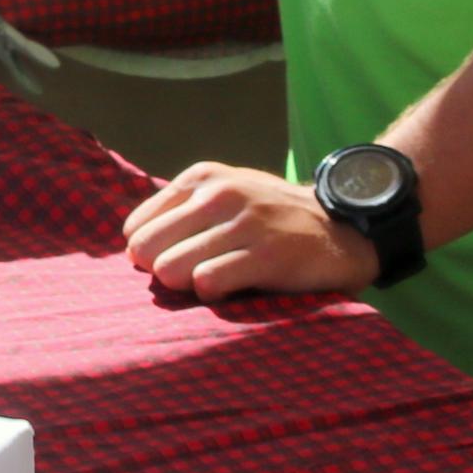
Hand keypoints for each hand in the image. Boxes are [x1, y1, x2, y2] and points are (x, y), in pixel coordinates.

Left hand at [122, 160, 371, 301]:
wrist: (340, 228)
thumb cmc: (269, 220)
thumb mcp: (223, 197)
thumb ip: (179, 214)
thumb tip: (131, 251)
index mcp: (201, 178)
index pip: (135, 228)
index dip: (150, 253)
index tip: (177, 260)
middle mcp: (219, 194)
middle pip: (146, 250)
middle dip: (162, 271)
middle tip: (193, 276)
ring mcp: (244, 222)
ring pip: (171, 269)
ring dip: (187, 286)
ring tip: (216, 280)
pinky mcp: (267, 254)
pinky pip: (207, 282)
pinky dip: (213, 294)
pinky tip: (234, 289)